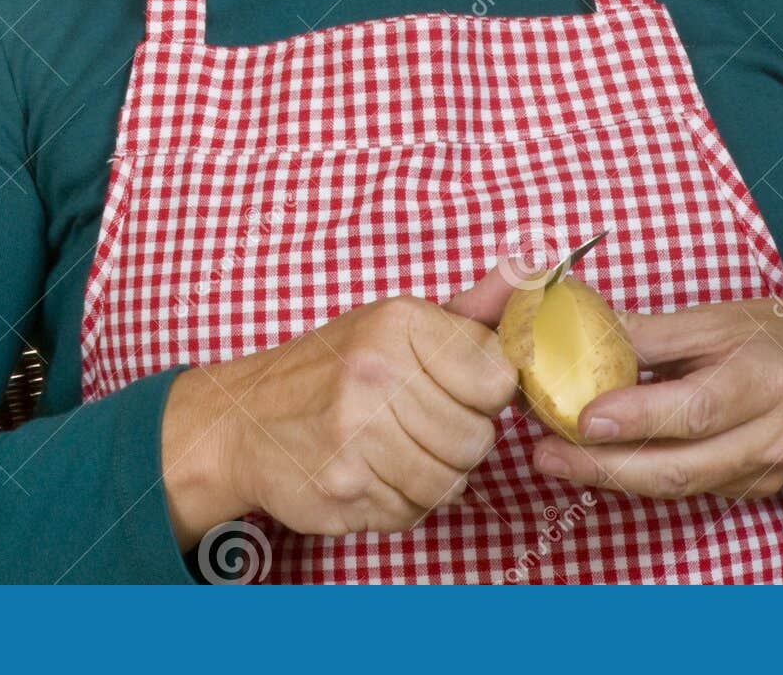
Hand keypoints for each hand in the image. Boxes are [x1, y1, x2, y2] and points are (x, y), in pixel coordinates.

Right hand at [166, 267, 518, 543]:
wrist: (245, 419)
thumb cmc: (333, 367)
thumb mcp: (394, 322)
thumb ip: (471, 310)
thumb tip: (537, 268)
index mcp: (397, 322)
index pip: (497, 375)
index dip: (486, 392)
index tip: (460, 388)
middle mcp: (376, 373)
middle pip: (478, 438)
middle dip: (459, 439)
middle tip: (421, 422)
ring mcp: (356, 434)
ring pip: (451, 482)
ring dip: (434, 475)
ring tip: (399, 448)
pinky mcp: (344, 489)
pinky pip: (413, 512)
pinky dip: (402, 502)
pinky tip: (373, 473)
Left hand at [528, 297, 782, 502]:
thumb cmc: (774, 337)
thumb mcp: (719, 318)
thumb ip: (653, 332)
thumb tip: (580, 327)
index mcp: (763, 380)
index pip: (696, 408)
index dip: (638, 417)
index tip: (583, 416)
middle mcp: (768, 436)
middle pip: (681, 467)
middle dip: (606, 467)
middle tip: (545, 454)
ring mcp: (761, 473)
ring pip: (678, 486)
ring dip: (612, 477)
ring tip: (554, 460)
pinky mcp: (750, 491)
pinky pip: (687, 488)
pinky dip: (639, 477)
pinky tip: (597, 463)